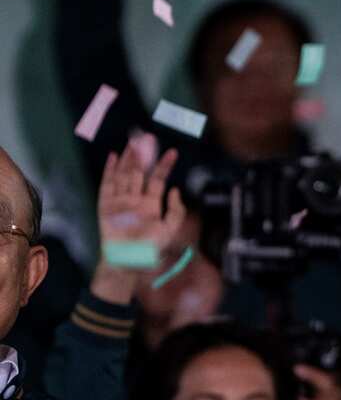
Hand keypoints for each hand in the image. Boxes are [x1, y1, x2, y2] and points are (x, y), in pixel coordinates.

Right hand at [92, 135, 185, 303]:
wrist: (129, 262)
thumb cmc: (150, 248)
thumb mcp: (170, 230)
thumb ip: (176, 210)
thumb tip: (175, 189)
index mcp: (151, 204)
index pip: (158, 179)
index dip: (165, 165)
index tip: (173, 152)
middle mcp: (136, 199)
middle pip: (139, 172)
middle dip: (144, 155)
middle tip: (147, 137)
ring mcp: (120, 201)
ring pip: (124, 174)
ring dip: (128, 158)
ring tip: (133, 142)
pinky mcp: (106, 206)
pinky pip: (107, 185)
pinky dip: (109, 171)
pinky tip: (113, 157)